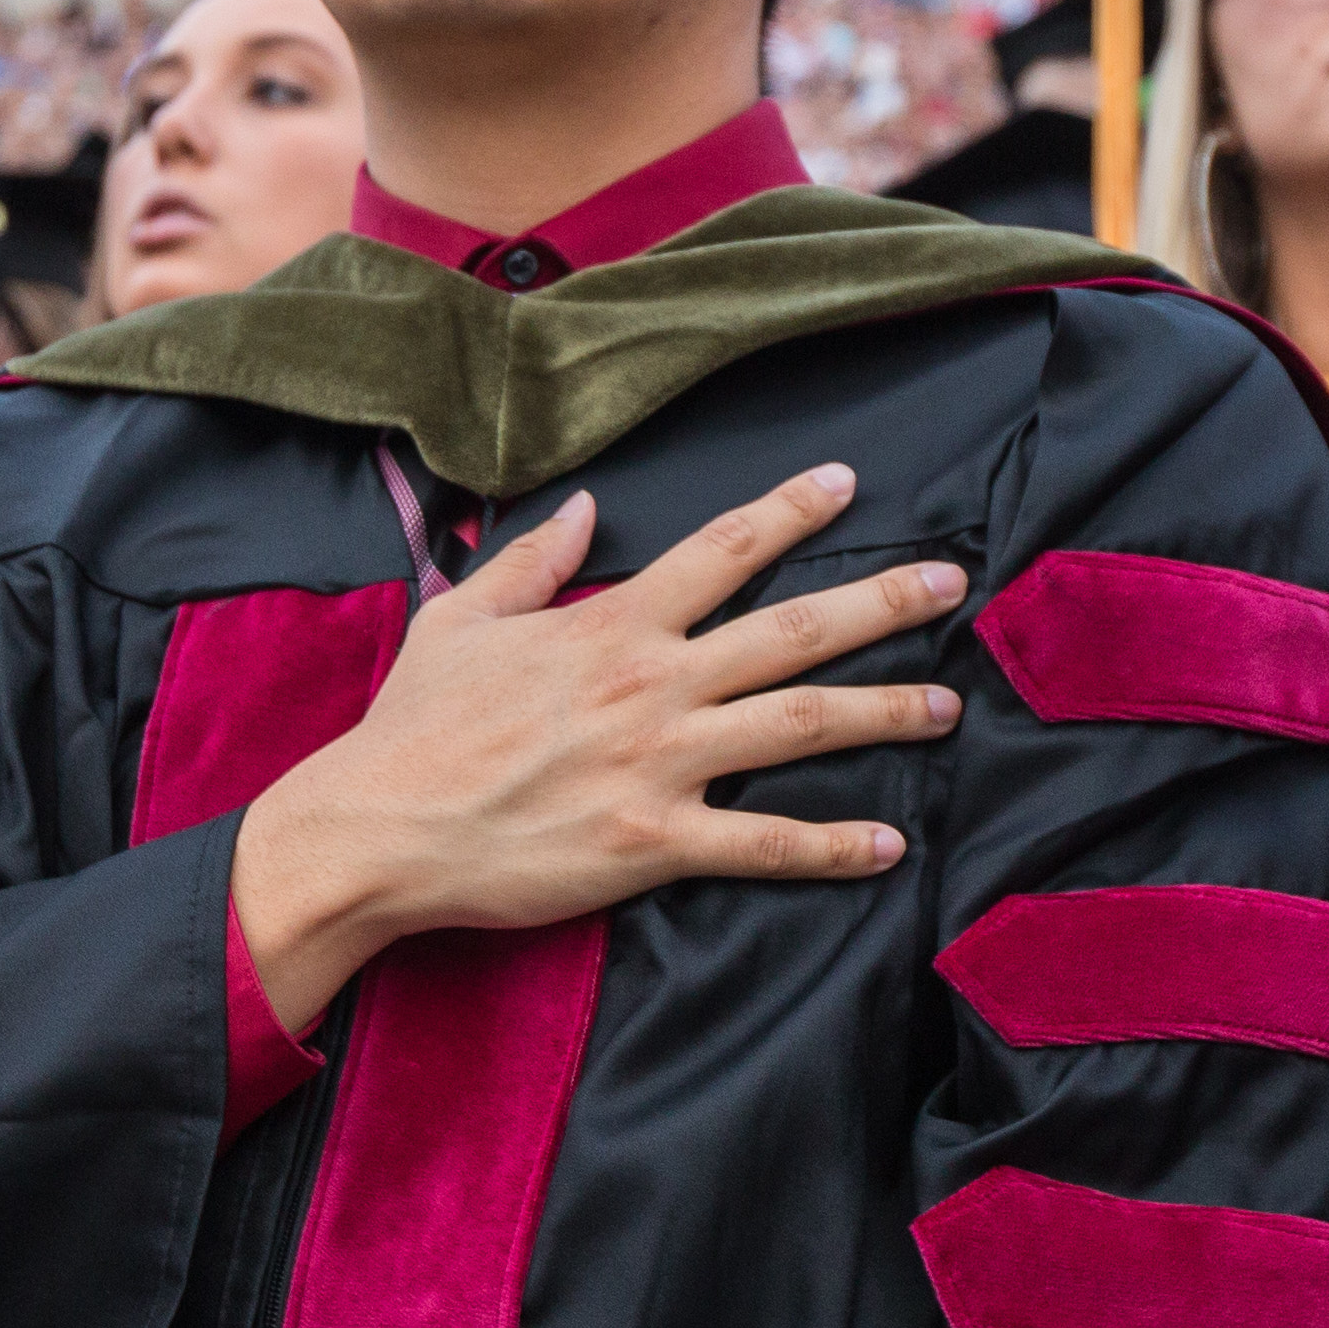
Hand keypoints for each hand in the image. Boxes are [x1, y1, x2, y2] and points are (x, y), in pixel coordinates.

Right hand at [229, 463, 961, 1031]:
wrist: (377, 828)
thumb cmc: (413, 725)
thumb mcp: (461, 618)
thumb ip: (532, 560)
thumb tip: (584, 507)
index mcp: (610, 624)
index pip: (721, 549)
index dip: (790, 511)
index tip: (846, 482)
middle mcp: (651, 684)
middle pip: (791, 631)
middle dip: (881, 603)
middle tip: (950, 584)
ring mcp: (659, 764)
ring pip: (798, 726)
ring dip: (882, 714)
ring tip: (946, 708)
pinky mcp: (653, 842)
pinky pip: (760, 843)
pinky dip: (830, 845)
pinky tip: (888, 844)